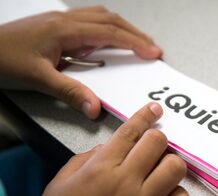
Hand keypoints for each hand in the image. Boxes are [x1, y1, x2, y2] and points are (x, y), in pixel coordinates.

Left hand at [0, 6, 161, 118]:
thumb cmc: (3, 60)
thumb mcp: (38, 79)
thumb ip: (69, 92)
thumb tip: (95, 107)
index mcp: (64, 30)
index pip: (109, 33)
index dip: (134, 42)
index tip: (152, 52)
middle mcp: (65, 20)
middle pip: (110, 20)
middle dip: (135, 34)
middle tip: (152, 48)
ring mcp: (60, 20)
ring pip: (100, 16)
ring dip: (122, 28)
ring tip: (137, 42)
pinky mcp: (56, 24)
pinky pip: (89, 20)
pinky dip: (107, 29)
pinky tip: (107, 41)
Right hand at [13, 103, 192, 195]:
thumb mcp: (59, 184)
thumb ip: (85, 160)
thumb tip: (107, 149)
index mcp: (100, 169)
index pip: (131, 132)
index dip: (146, 116)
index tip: (155, 110)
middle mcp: (125, 183)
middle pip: (158, 144)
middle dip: (158, 140)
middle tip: (154, 147)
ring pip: (176, 169)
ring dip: (171, 166)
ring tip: (162, 172)